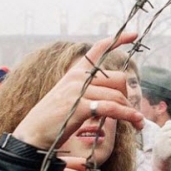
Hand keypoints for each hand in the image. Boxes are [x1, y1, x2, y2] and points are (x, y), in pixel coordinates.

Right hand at [12, 33, 144, 149]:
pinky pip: (112, 108)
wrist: (32, 135)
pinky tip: (135, 122)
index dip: (118, 40)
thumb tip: (114, 94)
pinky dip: (127, 115)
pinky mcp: (80, 106)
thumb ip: (88, 91)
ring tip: (137, 123)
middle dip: (127, 96)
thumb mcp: (69, 99)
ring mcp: (78, 91)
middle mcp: (77, 78)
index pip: (98, 49)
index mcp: (75, 73)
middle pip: (118, 78)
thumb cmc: (52, 121)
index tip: (134, 34)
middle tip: (131, 112)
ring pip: (118, 95)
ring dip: (131, 111)